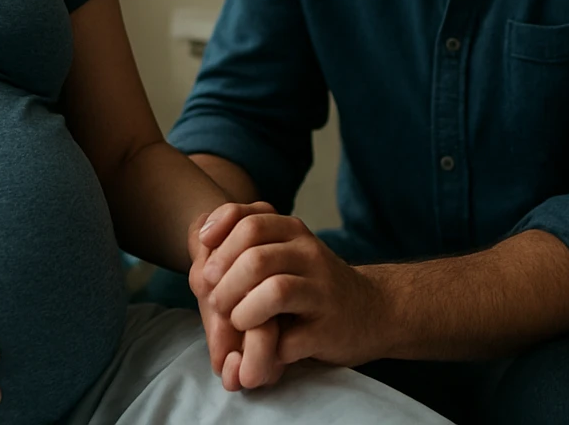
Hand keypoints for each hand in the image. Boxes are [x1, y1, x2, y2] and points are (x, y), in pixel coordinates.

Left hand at [199, 208, 387, 375]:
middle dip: (224, 285)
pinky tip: (263, 346)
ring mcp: (322, 292)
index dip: (218, 241)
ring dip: (243, 312)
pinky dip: (266, 348)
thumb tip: (197, 237)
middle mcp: (310, 255)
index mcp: (293, 232)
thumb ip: (245, 239)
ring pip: (275, 291)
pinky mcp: (329, 329)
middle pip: (255, 258)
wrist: (371, 311)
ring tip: (237, 321)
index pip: (249, 221)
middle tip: (214, 303)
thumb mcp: (282, 249)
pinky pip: (290, 338)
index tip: (204, 261)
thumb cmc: (311, 282)